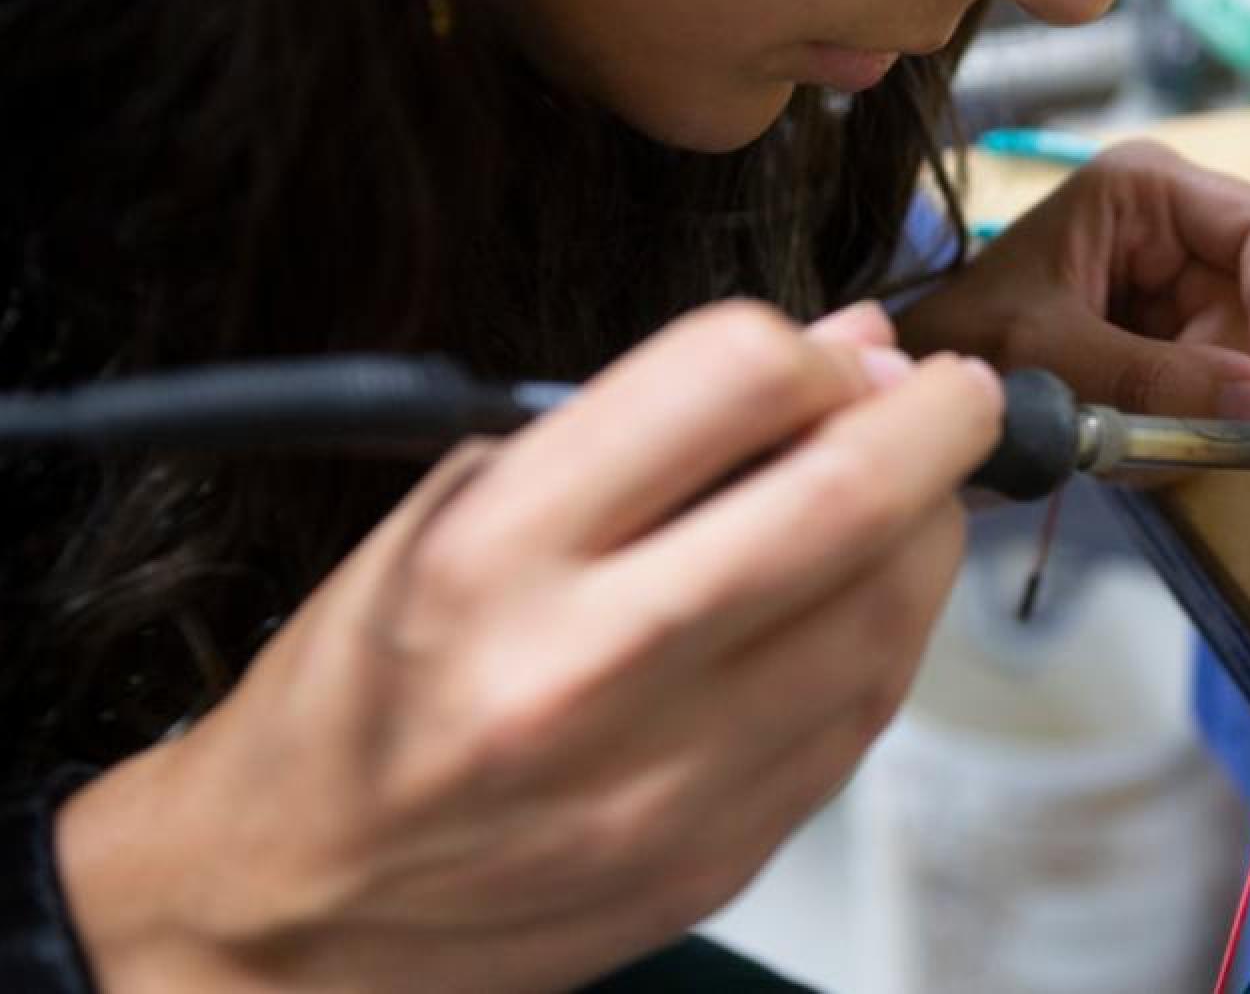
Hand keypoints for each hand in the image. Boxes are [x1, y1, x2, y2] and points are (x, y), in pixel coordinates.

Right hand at [56, 300, 1001, 993]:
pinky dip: (894, 629)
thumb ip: (644, 430)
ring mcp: (664, 780)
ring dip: (932, 527)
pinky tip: (872, 589)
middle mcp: (586, 667)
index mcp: (494, 551)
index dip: (811, 346)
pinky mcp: (717, 856)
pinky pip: (865, 717)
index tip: (839, 350)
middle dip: (936, 421)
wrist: (294, 904)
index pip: (722, 381)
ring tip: (913, 490)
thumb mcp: (452, 510)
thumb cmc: (363, 690)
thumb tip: (833, 353)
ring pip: (886, 616)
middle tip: (955, 397)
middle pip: (842, 501)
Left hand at [900, 140, 1249, 420]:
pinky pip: (1218, 395)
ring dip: (1199, 417)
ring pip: (1247, 365)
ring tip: (1118, 440)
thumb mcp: (1047, 355)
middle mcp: (1177, 228)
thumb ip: (1156, 379)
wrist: (912, 390)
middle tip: (1178, 439)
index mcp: (1147, 190)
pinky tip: (1120, 439)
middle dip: (1229, 382)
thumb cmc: (958, 341)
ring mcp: (1179, 287)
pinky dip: (1181, 431)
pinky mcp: (1173, 342)